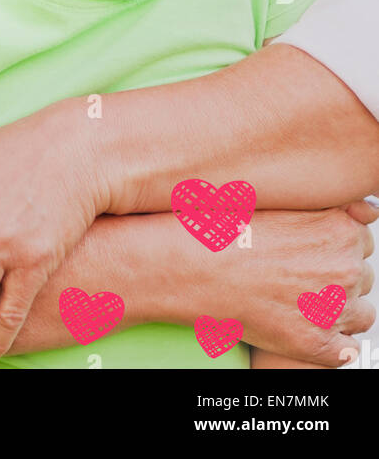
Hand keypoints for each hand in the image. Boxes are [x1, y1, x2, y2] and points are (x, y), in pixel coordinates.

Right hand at [179, 202, 376, 366]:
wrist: (190, 266)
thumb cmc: (226, 228)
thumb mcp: (281, 201)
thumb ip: (334, 206)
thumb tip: (370, 213)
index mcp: (338, 230)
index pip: (361, 240)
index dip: (335, 244)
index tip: (309, 247)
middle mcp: (344, 269)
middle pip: (361, 275)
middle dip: (337, 275)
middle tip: (297, 272)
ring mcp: (331, 309)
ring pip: (360, 313)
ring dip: (338, 308)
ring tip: (300, 300)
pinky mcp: (315, 343)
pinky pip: (346, 350)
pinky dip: (332, 342)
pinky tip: (304, 327)